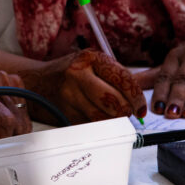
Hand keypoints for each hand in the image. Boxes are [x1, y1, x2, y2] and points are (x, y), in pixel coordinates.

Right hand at [17, 50, 146, 124]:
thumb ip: (118, 75)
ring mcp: (69, 95)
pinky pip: (90, 125)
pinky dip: (98, 125)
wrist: (36, 81)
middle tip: (127, 112)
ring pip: (103, 118)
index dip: (137, 98)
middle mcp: (77, 74)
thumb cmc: (69, 72)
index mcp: (90, 59)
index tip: (141, 107)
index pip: (123, 80)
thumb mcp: (92, 64)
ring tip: (112, 115)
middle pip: (114, 102)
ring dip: (113, 121)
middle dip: (126, 111)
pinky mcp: (64, 112)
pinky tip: (95, 117)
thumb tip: (148, 87)